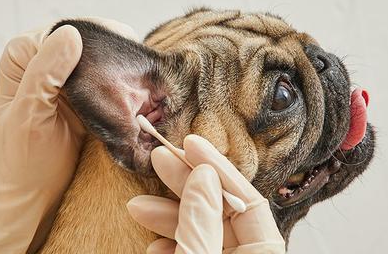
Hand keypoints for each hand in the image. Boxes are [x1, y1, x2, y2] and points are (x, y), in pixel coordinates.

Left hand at [0, 18, 136, 253]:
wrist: (35, 189)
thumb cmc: (24, 159)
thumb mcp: (29, 116)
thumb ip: (45, 74)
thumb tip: (72, 34)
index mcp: (22, 54)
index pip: (64, 31)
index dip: (95, 40)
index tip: (119, 61)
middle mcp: (43, 55)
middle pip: (87, 37)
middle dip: (112, 52)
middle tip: (135, 72)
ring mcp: (66, 69)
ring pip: (100, 53)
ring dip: (120, 65)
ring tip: (138, 81)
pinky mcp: (83, 86)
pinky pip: (106, 73)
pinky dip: (121, 79)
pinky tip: (135, 90)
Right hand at [127, 135, 285, 253]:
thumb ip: (202, 224)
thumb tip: (203, 177)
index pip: (247, 199)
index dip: (217, 168)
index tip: (190, 143)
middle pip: (220, 209)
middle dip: (186, 184)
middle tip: (160, 159)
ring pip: (201, 229)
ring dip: (167, 215)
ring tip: (139, 206)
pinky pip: (192, 249)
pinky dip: (170, 243)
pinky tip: (154, 244)